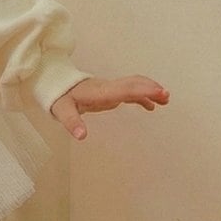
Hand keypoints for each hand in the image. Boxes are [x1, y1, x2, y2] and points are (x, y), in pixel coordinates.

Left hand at [50, 76, 169, 141]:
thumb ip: (72, 122)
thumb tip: (81, 136)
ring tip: (165, 100)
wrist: (54, 85)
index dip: (142, 90)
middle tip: (166, 96)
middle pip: (133, 84)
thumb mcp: (62, 111)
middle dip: (150, 88)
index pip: (124, 89)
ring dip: (149, 90)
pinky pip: (129, 92)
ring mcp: (110, 88)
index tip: (158, 92)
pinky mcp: (110, 92)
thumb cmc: (60, 98)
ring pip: (134, 85)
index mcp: (99, 91)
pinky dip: (142, 96)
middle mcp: (107, 87)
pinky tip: (151, 106)